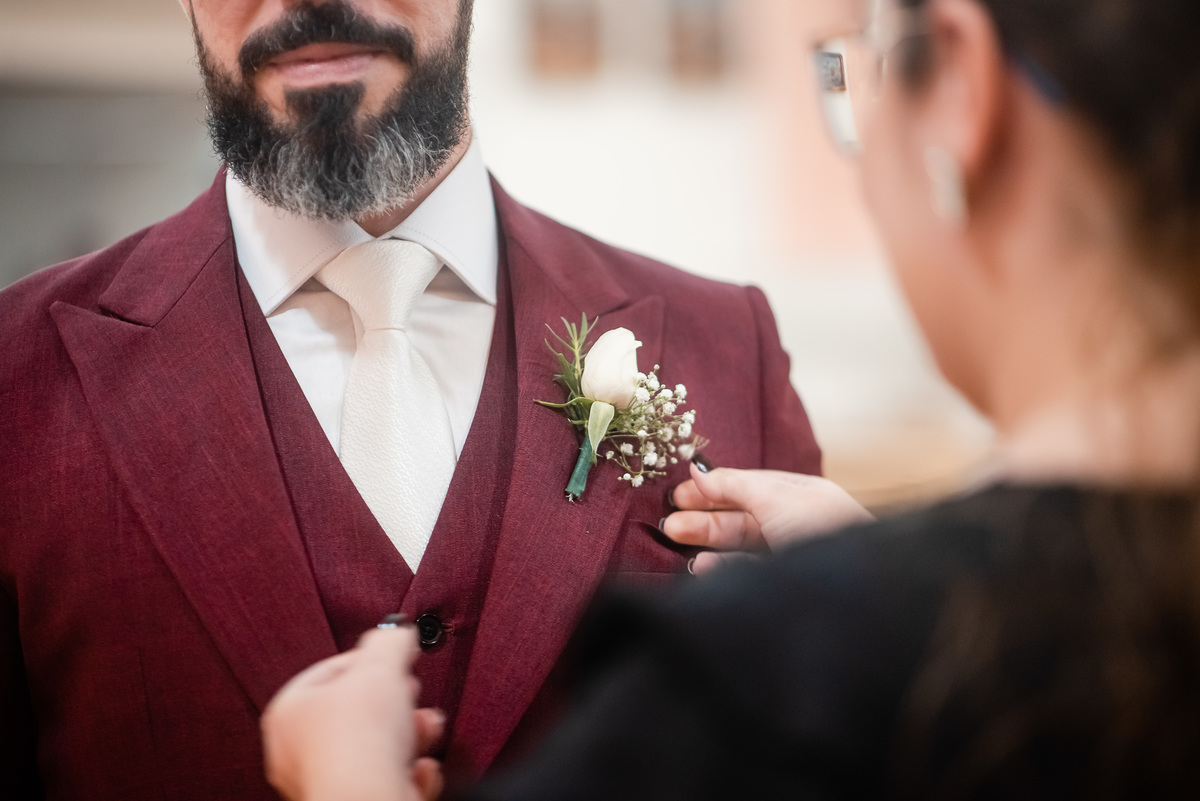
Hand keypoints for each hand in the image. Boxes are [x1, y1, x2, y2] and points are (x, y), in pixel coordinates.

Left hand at [262, 627, 445, 800]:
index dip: (367, 660)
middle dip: (393, 701)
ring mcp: (325, 781)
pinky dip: (408, 772)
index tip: (394, 657)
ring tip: (424, 728)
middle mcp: (298, 752)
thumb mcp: (379, 667)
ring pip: (372, 748)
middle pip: (354, 712)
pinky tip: (419, 768)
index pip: (328, 672)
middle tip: (410, 693)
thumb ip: (389, 641)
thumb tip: (398, 632)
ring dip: (408, 735)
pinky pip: (385, 780)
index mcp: (288, 713)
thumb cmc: (358, 743)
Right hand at [662, 460, 873, 574]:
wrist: (861, 592)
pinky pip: (747, 573)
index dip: (713, 487)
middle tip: (668, 521)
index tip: (678, 493)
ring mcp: (790, 557)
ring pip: (741, 546)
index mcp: (801, 495)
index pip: (749, 486)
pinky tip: (701, 567)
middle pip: (741, 516)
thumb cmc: (824, 532)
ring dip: (708, 541)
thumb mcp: (776, 497)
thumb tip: (697, 466)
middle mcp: (796, 523)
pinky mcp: (783, 587)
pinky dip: (722, 569)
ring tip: (676, 538)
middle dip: (703, 516)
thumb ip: (734, 484)